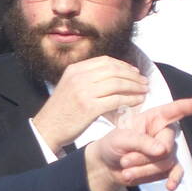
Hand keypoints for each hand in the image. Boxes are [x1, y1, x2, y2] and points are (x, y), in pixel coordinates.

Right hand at [31, 56, 147, 150]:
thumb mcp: (69, 86)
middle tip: (144, 82)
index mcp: (74, 70)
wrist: (47, 129)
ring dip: (135, 87)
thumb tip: (111, 75)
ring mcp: (84, 92)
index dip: (123, 65)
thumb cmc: (60, 111)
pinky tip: (137, 101)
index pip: (105, 61)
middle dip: (133, 76)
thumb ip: (86, 78)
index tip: (134, 72)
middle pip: (114, 70)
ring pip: (118, 84)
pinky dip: (130, 100)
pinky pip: (117, 100)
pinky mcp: (90, 108)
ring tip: (144, 91)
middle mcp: (79, 78)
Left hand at [83, 96, 191, 190]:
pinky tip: (170, 186)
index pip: (175, 110)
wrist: (108, 166)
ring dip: (144, 170)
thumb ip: (141, 142)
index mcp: (153, 119)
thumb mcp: (120, 139)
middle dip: (144, 157)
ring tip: (127, 171)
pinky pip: (175, 172)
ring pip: (165, 162)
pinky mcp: (166, 167)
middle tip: (125, 161)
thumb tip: (163, 150)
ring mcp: (167, 151)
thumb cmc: (113, 145)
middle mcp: (163, 133)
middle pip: (167, 147)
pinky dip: (173, 179)